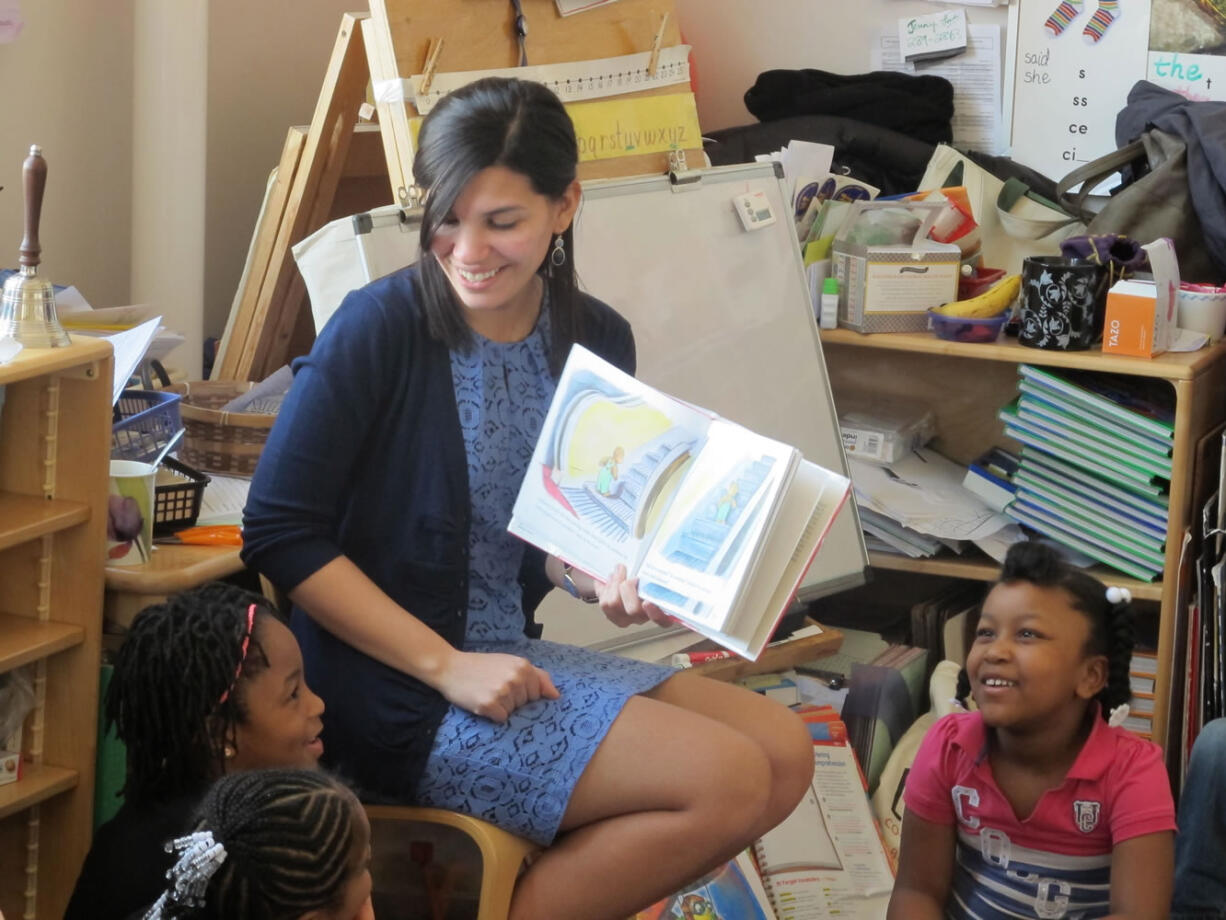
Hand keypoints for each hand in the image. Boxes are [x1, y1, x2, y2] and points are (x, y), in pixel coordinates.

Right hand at [436, 650, 559, 722]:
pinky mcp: (489, 705)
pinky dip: (492, 715)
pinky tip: (482, 702)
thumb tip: (556, 696)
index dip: (524, 693)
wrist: (450, 668)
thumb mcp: (511, 663)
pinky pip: (501, 719)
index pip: (537, 693)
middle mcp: (516, 678)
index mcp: (523, 666)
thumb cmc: (482, 666)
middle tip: (495, 688)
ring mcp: (503, 692)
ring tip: (487, 693)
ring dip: (502, 708)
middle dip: (513, 701)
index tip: (509, 686)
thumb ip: (537, 676)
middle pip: (526, 704)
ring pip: (513, 713)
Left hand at [597, 564, 674, 627]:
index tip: (647, 602)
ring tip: (615, 572)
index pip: (662, 619)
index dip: (655, 613)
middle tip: (625, 571)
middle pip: (634, 609)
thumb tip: (654, 555)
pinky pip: (604, 603)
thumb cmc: (643, 573)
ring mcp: (626, 618)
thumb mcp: (650, 569)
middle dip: (626, 587)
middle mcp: (643, 616)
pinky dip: (604, 588)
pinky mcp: (612, 616)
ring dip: (613, 584)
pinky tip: (607, 580)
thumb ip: (652, 568)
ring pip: (614, 605)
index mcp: (659, 608)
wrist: (626, 576)